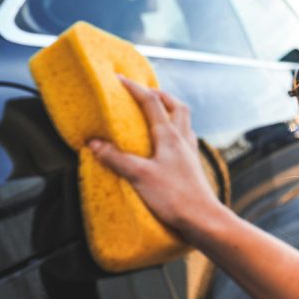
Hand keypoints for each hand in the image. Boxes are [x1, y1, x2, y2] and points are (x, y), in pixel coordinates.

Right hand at [88, 75, 220, 240]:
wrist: (203, 219)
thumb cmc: (174, 197)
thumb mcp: (139, 176)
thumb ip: (116, 158)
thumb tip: (95, 143)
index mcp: (169, 136)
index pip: (151, 102)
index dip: (135, 88)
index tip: (119, 79)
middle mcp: (183, 138)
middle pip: (176, 106)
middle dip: (160, 95)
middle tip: (145, 93)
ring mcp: (190, 152)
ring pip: (184, 121)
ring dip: (170, 111)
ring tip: (156, 114)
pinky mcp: (193, 165)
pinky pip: (186, 139)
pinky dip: (175, 132)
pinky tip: (167, 144)